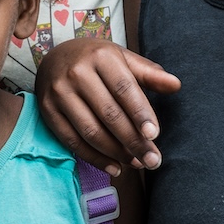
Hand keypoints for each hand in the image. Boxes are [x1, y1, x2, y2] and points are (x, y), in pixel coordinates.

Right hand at [36, 38, 180, 174]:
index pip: (124, 89)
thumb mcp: (122, 58)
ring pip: (91, 131)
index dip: (140, 114)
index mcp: (100, 56)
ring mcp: (59, 93)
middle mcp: (77, 73)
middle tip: (153, 160)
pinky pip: (72, 141)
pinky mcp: (47, 111)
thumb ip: (148, 73)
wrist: (54, 57)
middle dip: (133, 141)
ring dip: (116, 153)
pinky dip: (94, 158)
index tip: (154, 135)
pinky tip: (114, 167)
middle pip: (109, 114)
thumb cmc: (96, 60)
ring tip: (136, 164)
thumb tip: (176, 85)